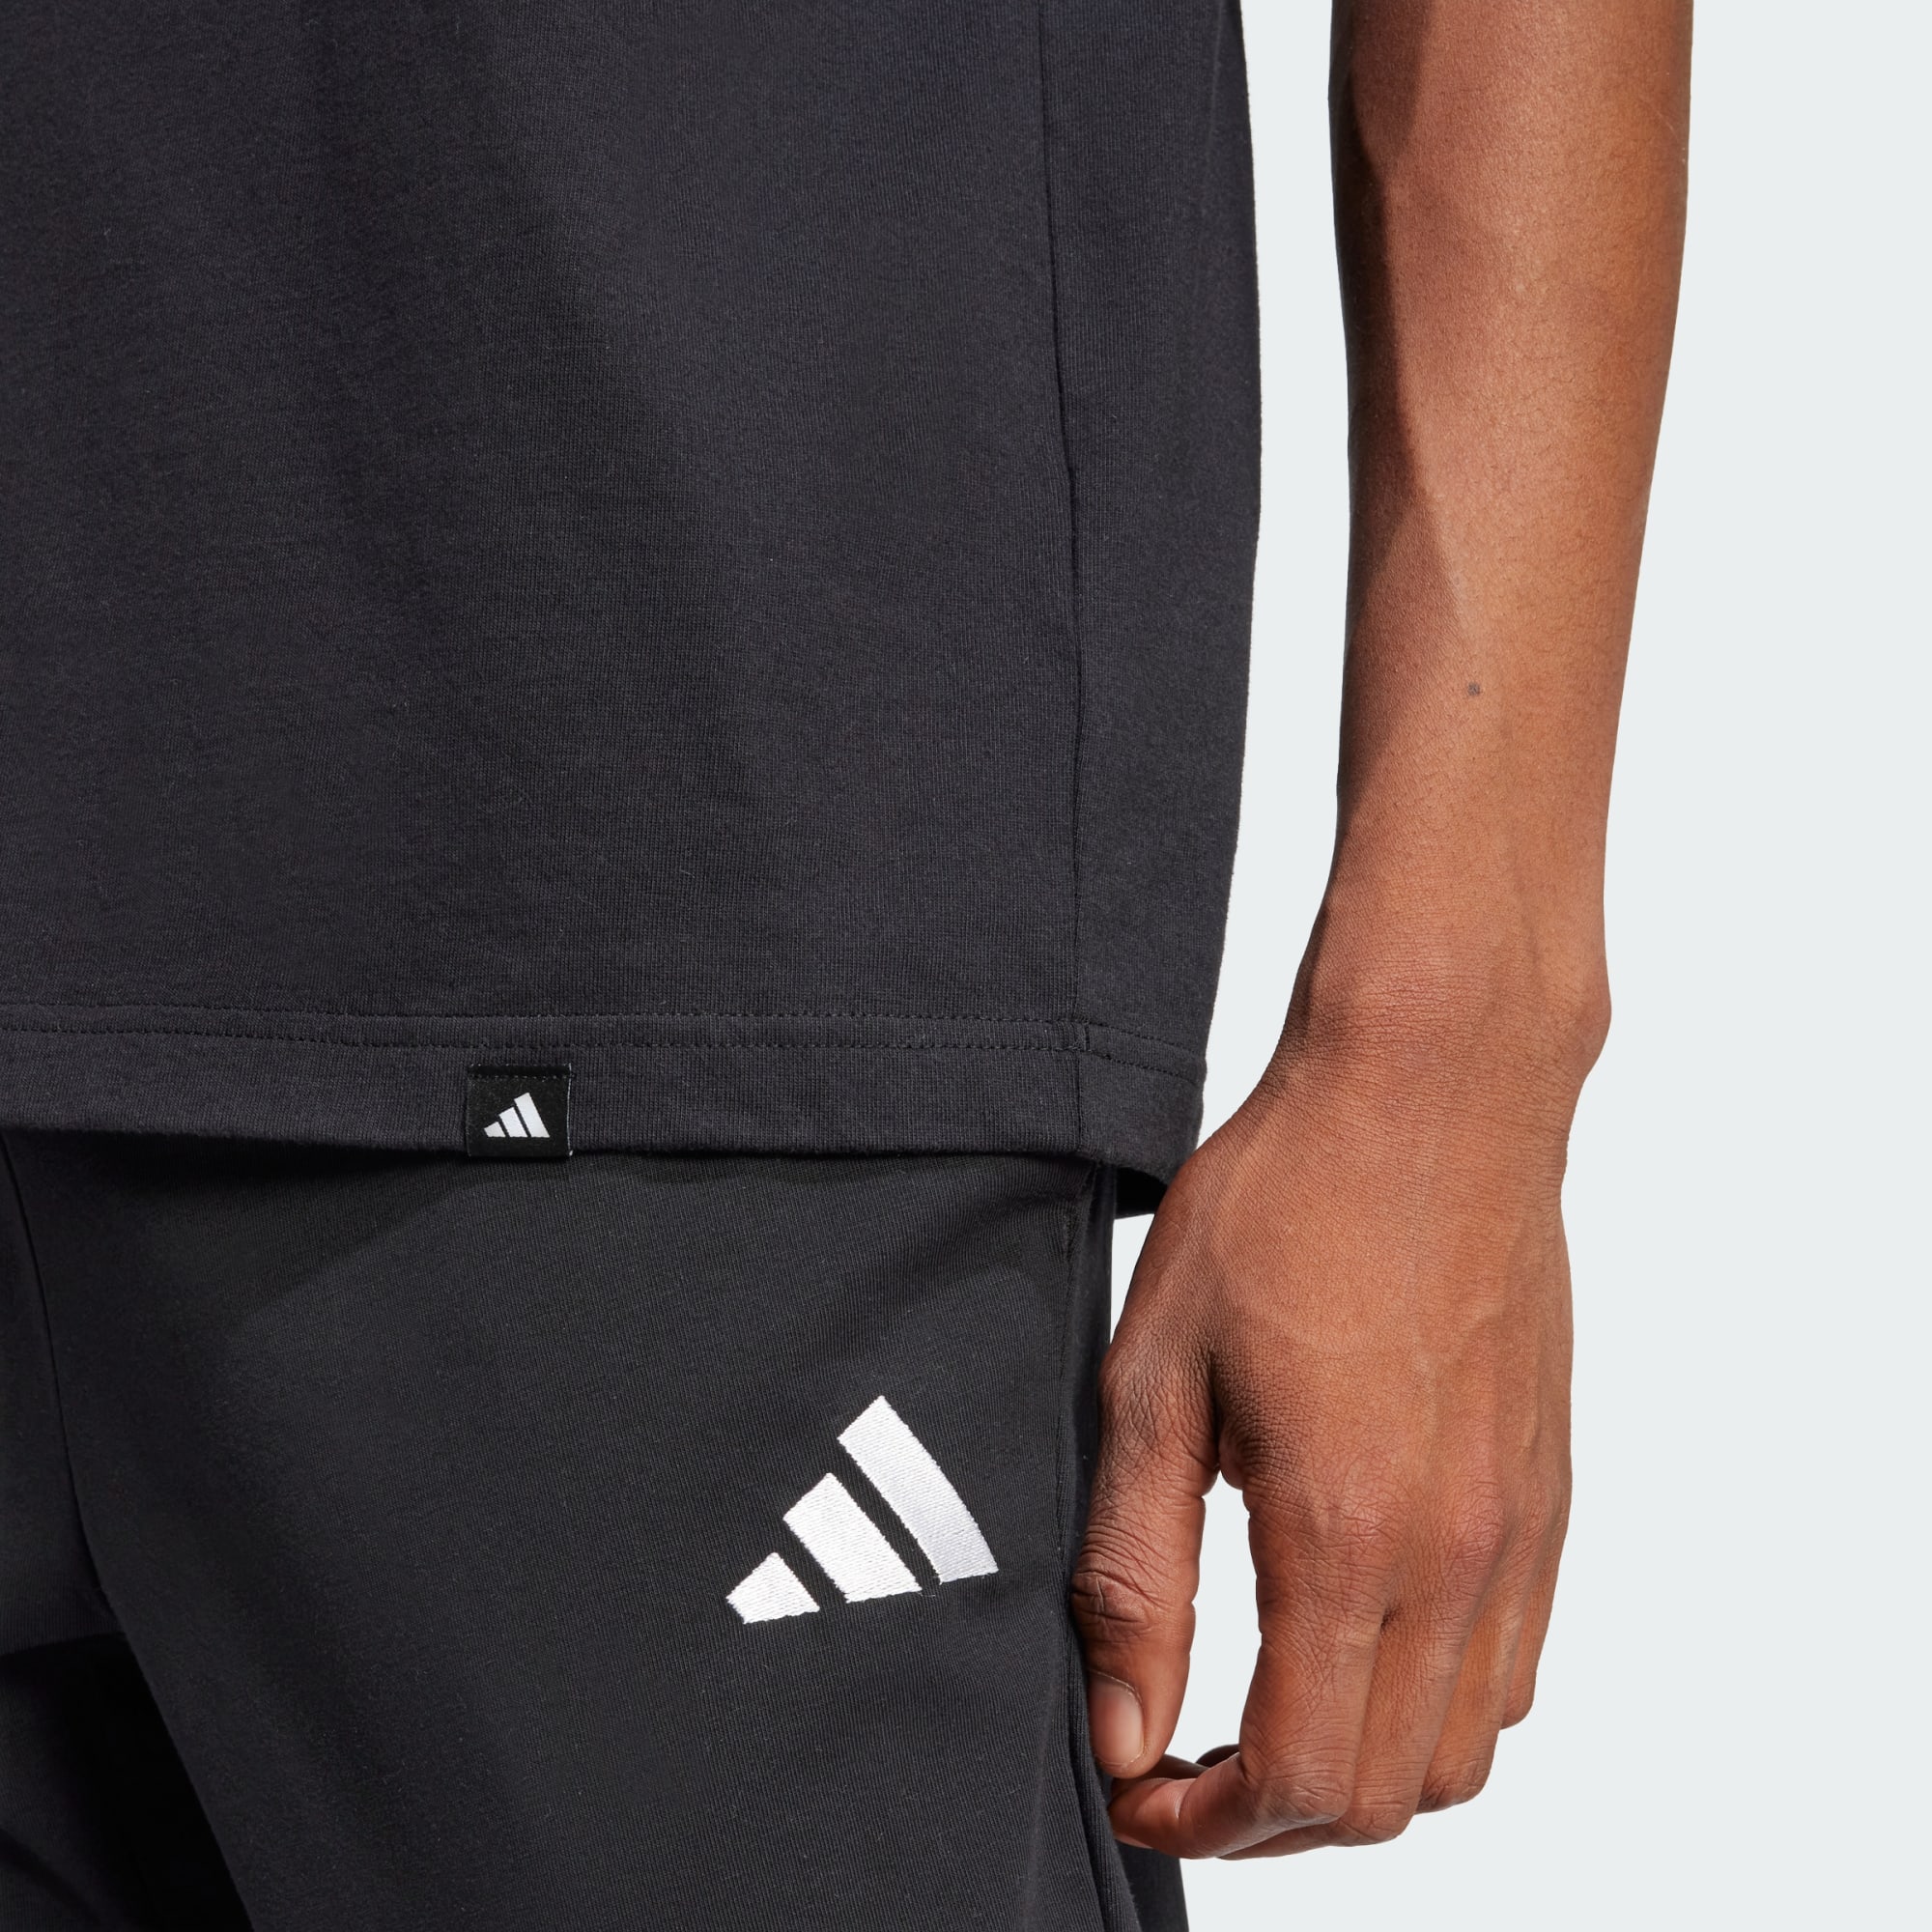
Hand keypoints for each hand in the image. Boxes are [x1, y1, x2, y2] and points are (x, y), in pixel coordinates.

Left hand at [1072, 993, 1591, 1856]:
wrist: (1429, 1094)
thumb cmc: (1284, 1206)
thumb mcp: (1156, 1378)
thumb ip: (1137, 1571)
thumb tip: (1127, 1728)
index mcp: (1344, 1533)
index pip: (1296, 1777)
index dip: (1202, 1821)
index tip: (1138, 1786)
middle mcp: (1455, 1555)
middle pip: (1384, 1796)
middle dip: (1270, 1820)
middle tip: (1184, 1761)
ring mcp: (1519, 1530)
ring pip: (1463, 1754)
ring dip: (1359, 1773)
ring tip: (1267, 1710)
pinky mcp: (1549, 1493)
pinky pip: (1515, 1667)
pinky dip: (1435, 1707)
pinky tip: (1357, 1638)